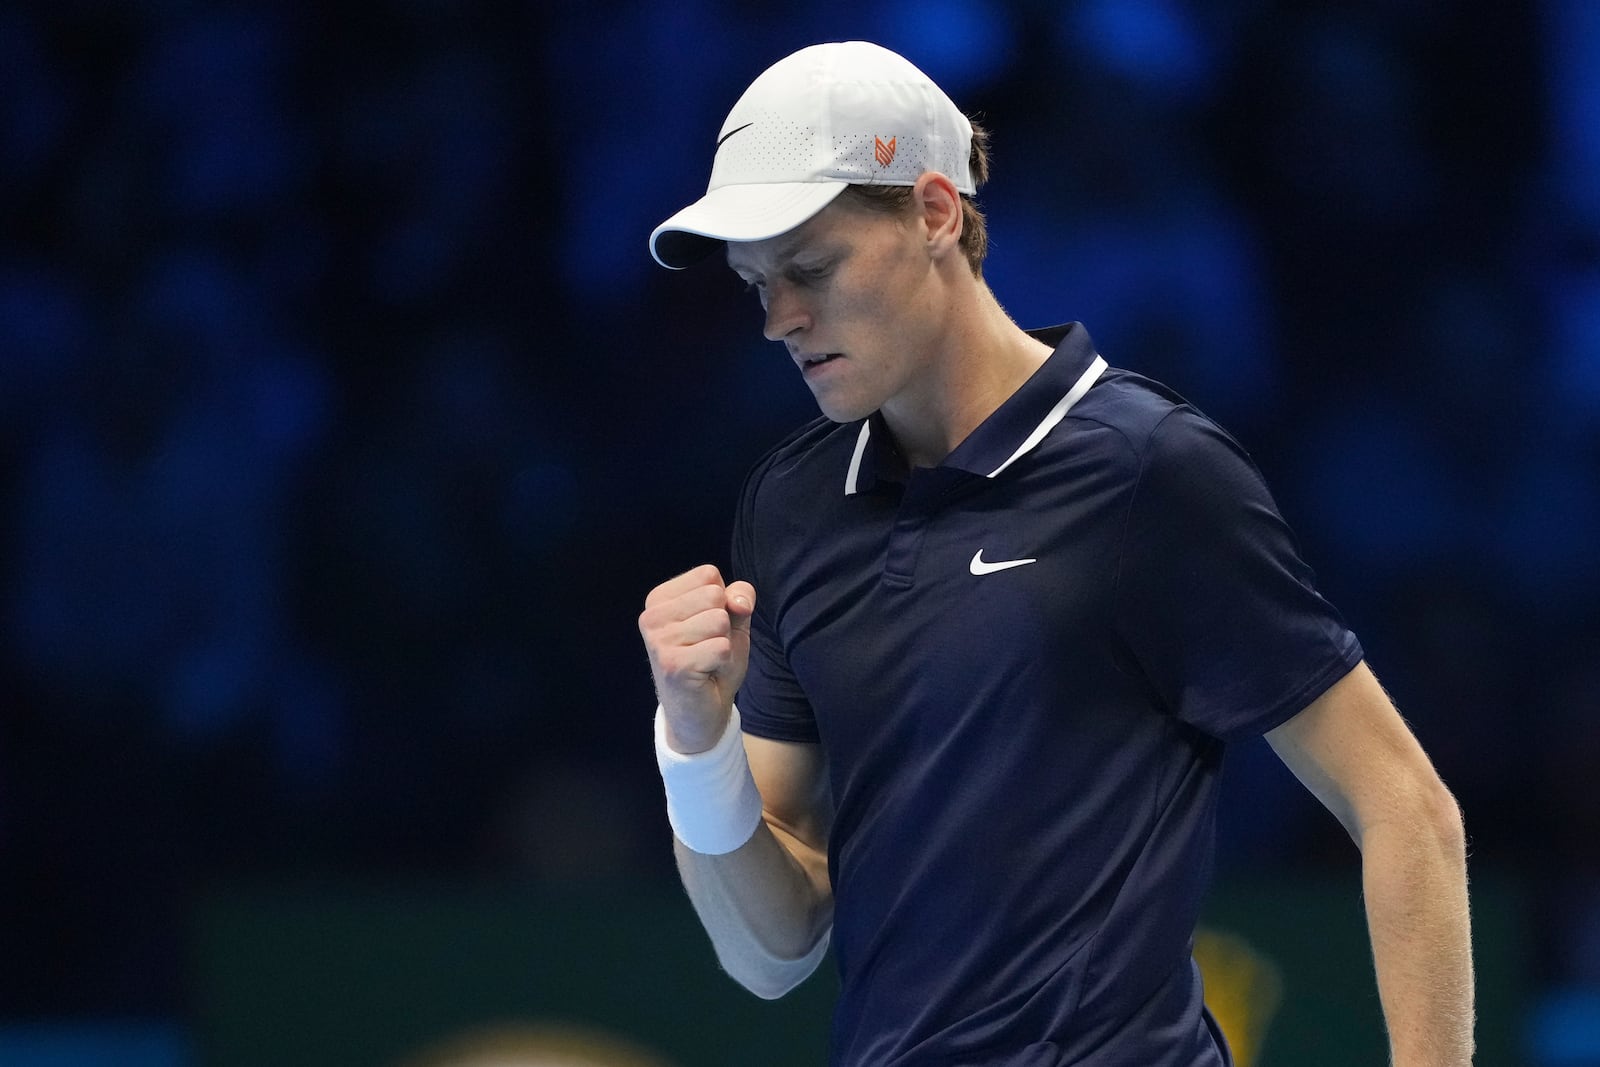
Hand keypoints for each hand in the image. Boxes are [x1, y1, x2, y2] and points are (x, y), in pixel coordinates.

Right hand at [639, 565, 755, 753]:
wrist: (701, 713)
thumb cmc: (713, 661)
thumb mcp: (732, 621)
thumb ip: (738, 598)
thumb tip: (737, 601)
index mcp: (659, 599)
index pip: (709, 574)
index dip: (723, 602)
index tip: (708, 629)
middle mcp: (652, 616)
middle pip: (714, 594)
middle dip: (724, 624)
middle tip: (708, 648)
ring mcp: (658, 641)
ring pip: (719, 620)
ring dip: (723, 644)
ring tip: (707, 661)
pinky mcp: (672, 664)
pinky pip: (721, 647)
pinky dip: (723, 663)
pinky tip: (706, 674)